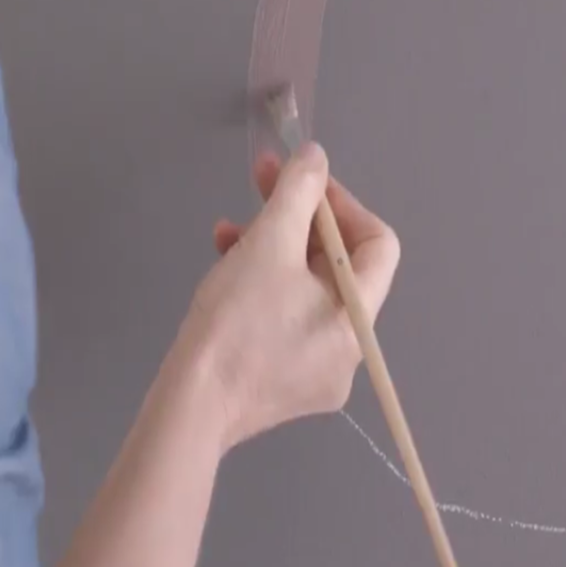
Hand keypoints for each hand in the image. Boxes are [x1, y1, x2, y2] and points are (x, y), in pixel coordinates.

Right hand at [179, 143, 400, 453]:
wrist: (188, 408)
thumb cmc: (236, 322)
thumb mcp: (267, 245)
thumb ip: (297, 193)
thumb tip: (316, 158)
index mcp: (358, 316)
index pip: (378, 244)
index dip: (343, 204)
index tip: (303, 183)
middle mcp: (350, 346)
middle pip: (339, 264)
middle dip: (299, 220)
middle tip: (262, 183)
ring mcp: (319, 369)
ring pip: (306, 288)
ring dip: (272, 247)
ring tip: (229, 229)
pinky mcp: (285, 382)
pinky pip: (286, 318)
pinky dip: (262, 286)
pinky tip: (225, 264)